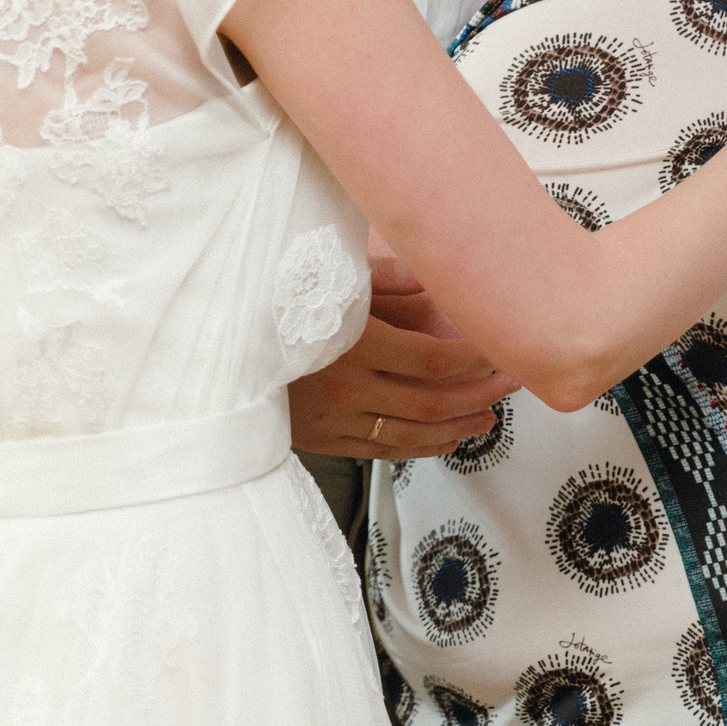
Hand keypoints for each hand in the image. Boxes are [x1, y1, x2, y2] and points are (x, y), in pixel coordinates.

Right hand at [287, 243, 515, 456]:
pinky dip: (420, 447)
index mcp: (350, 342)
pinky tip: (447, 439)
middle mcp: (345, 387)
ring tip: (489, 419)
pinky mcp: (322, 439)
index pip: (430, 361)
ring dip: (456, 427)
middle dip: (478, 395)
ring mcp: (333, 419)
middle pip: (429, 401)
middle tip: (512, 384)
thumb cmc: (275, 303)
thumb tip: (437, 274)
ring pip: (410, 434)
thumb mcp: (325, 275)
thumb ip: (385, 277)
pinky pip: (381, 451)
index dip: (473, 361)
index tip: (502, 350)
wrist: (213, 352)